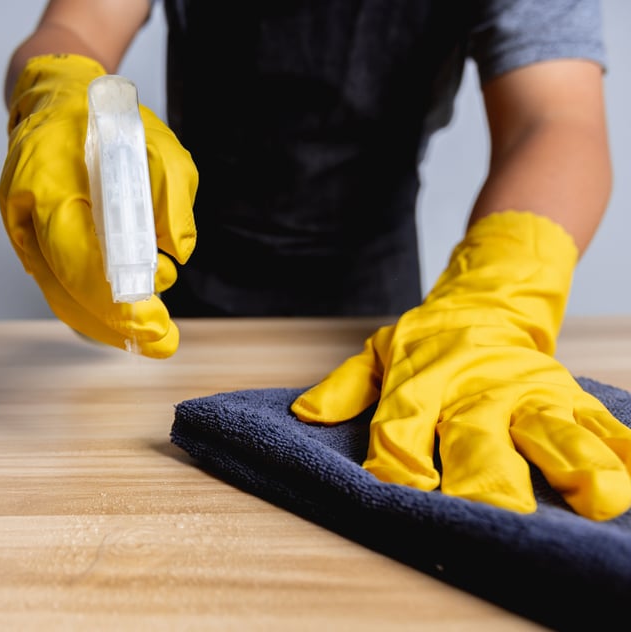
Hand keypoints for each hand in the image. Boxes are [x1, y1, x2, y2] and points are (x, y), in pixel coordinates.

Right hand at [0, 54, 197, 356]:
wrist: (57, 102)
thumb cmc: (108, 123)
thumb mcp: (160, 148)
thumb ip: (173, 198)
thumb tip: (176, 254)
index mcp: (50, 182)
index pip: (79, 259)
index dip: (116, 302)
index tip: (155, 323)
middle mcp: (27, 213)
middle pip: (66, 291)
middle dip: (117, 326)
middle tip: (163, 342)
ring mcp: (23, 232)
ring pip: (60, 298)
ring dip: (106, 326)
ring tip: (151, 338)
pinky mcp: (31, 243)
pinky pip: (59, 287)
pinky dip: (91, 310)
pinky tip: (122, 320)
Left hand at [292, 211, 630, 519]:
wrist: (488, 296)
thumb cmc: (427, 337)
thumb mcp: (378, 352)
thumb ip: (345, 387)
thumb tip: (307, 416)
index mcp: (423, 378)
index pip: (403, 422)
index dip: (399, 455)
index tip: (401, 488)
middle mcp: (476, 387)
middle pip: (478, 435)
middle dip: (486, 475)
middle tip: (495, 512)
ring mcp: (527, 389)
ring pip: (550, 428)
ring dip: (574, 462)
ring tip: (599, 497)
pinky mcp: (565, 390)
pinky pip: (597, 419)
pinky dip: (621, 445)